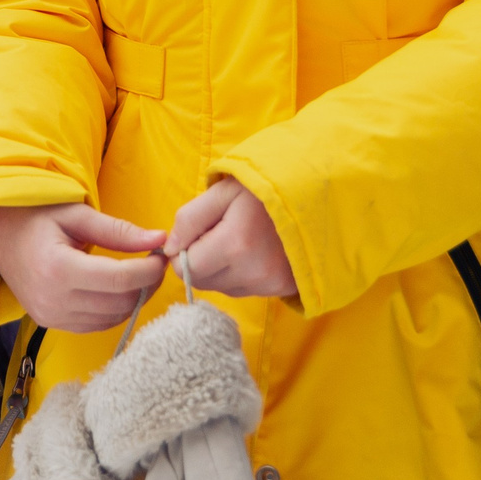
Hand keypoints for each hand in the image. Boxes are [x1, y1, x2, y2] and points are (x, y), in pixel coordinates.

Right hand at [0, 203, 165, 331]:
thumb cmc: (35, 217)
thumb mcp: (76, 215)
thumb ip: (118, 231)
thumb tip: (159, 240)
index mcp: (58, 269)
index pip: (118, 280)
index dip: (148, 271)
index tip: (163, 256)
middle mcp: (53, 300)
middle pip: (118, 303)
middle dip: (145, 285)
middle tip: (155, 263)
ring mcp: (50, 316)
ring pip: (111, 319)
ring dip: (132, 299)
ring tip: (138, 274)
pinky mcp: (51, 324)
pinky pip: (96, 324)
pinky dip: (114, 309)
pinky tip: (117, 289)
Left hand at [167, 179, 296, 299]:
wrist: (310, 196)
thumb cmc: (261, 189)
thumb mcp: (221, 192)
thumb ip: (189, 219)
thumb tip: (170, 249)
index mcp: (235, 244)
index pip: (186, 268)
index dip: (183, 251)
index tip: (196, 233)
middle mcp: (253, 271)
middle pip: (202, 282)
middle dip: (199, 261)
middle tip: (216, 233)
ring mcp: (270, 283)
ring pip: (222, 288)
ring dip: (219, 269)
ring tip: (237, 240)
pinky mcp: (281, 289)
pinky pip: (243, 290)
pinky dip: (239, 274)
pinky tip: (252, 252)